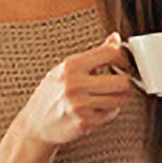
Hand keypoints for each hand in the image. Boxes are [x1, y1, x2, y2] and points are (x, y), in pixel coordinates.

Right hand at [18, 35, 134, 148]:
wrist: (34, 124)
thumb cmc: (52, 93)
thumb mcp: (67, 69)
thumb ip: (95, 54)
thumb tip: (115, 38)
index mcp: (71, 66)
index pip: (111, 54)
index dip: (124, 58)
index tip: (125, 63)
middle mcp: (74, 85)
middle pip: (123, 82)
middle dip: (127, 82)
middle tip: (123, 82)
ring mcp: (79, 105)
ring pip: (121, 99)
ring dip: (119, 97)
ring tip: (107, 95)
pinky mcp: (84, 123)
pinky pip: (111, 113)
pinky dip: (108, 111)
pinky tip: (95, 108)